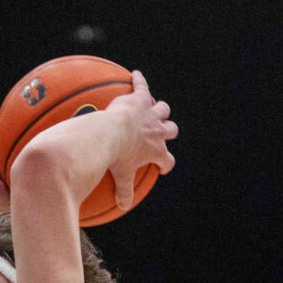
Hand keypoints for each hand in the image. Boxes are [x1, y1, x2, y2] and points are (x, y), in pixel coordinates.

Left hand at [104, 69, 177, 212]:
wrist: (111, 133)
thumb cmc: (116, 156)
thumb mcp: (120, 176)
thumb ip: (123, 191)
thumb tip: (122, 207)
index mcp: (156, 150)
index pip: (168, 160)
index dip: (166, 164)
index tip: (161, 166)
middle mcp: (158, 131)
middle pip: (171, 129)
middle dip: (169, 130)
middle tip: (163, 132)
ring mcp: (150, 113)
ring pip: (163, 109)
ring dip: (160, 109)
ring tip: (155, 108)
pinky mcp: (139, 99)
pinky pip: (141, 86)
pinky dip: (138, 80)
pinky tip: (134, 74)